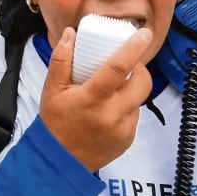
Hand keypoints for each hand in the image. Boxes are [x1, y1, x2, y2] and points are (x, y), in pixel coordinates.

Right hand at [39, 26, 153, 171]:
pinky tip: (110, 112)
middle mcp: (112, 114)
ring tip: (112, 93)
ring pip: (139, 100)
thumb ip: (61, 60)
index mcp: (93, 98)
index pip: (119, 68)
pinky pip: (135, 116)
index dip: (134, 48)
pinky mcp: (128, 139)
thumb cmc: (55, 123)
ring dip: (131, 91)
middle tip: (128, 66)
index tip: (144, 33)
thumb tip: (72, 34)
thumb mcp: (51, 89)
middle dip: (140, 70)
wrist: (60, 161)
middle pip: (142, 83)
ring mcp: (123, 129)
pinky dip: (127, 109)